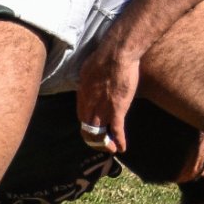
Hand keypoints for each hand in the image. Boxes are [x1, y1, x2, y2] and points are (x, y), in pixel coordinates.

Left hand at [75, 40, 141, 154]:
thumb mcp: (89, 68)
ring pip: (100, 132)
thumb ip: (90, 78)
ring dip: (104, 143)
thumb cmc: (104, 55)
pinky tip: (122, 148)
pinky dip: (119, 141)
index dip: (87, 123)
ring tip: (110, 148)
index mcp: (83, 94)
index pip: (82, 115)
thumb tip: (92, 79)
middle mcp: (90, 104)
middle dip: (93, 138)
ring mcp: (103, 108)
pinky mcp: (117, 109)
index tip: (93, 126)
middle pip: (88, 127)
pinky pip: (117, 130)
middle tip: (100, 142)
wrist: (117, 54)